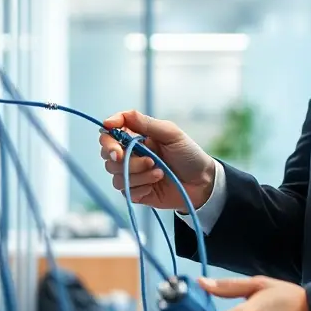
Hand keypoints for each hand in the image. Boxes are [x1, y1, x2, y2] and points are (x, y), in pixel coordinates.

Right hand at [99, 110, 216, 209]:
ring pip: (116, 175)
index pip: (109, 135)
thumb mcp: (170, 133)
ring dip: (139, 175)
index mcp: (136, 138)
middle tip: (149, 160)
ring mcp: (132, 175)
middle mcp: (131, 155)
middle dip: (126, 159)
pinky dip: (141, 188)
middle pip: (108, 156)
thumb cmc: (189, 154)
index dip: (107, 135)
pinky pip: (126, 191)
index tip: (111, 132)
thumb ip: (144, 123)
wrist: (202, 183)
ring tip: (160, 173)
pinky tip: (156, 184)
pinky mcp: (136, 192)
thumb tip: (114, 118)